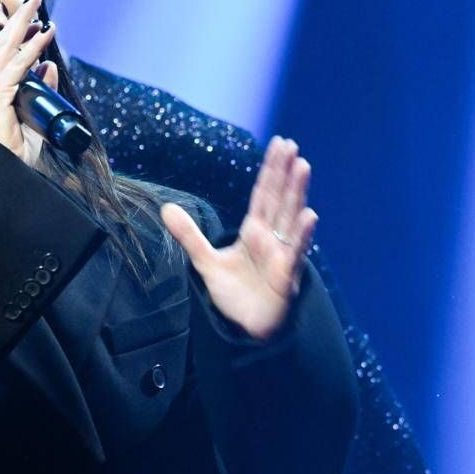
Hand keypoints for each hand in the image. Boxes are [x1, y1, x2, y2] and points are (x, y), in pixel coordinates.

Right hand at [0, 0, 58, 167]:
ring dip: (25, 21)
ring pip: (6, 46)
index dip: (13, 35)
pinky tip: (46, 32)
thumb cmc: (11, 155)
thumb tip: (49, 67)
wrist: (0, 174)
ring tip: (38, 1)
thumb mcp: (30, 117)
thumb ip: (39, 91)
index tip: (31, 21)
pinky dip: (34, 47)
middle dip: (17, 18)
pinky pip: (19, 65)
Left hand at [160, 137, 318, 339]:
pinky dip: (302, 234)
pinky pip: (295, 252)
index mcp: (255, 232)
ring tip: (303, 166)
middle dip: (285, 173)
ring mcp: (282, 256)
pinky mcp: (286, 277)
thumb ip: (189, 234)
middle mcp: (272, 239)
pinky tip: (309, 215)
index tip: (281, 144)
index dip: (271, 170)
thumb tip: (165, 208)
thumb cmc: (232, 295)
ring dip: (297, 193)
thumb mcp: (205, 261)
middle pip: (279, 199)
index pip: (264, 194)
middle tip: (292, 145)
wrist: (243, 330)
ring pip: (290, 218)